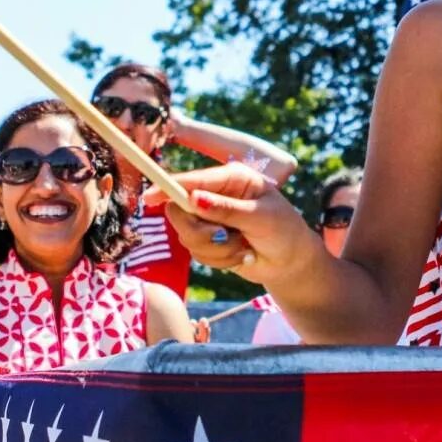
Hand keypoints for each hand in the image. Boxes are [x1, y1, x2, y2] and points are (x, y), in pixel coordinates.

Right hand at [165, 163, 316, 283]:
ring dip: (217, 249)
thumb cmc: (284, 232)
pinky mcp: (209, 241)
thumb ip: (226, 210)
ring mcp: (210, 219)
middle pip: (181, 211)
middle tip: (221, 236)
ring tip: (243, 247)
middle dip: (199, 230)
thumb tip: (194, 199)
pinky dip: (220, 259)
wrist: (291, 262)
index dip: (169, 187)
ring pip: (188, 236)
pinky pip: (197, 253)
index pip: (193, 180)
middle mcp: (216, 196)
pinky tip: (241, 254)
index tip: (150, 197)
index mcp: (231, 179)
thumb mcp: (260, 218)